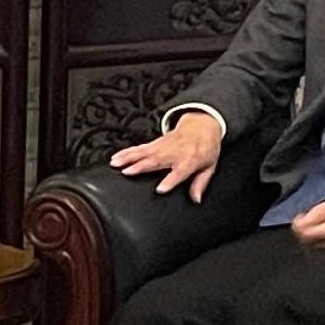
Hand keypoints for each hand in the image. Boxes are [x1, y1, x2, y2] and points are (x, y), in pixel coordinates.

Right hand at [110, 112, 224, 199]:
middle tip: (128, 172)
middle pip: (156, 160)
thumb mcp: (209, 167)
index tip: (160, 189)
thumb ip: (200, 183)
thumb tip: (196, 199)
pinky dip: (127, 152)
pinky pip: (139, 148)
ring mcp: (163, 147)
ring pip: (143, 152)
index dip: (170, 180)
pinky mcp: (156, 143)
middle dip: (141, 166)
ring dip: (128, 157)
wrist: (202, 126)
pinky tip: (116, 157)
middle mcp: (174, 153)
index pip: (179, 172)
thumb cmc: (206, 148)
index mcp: (189, 160)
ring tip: (116, 164)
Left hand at [289, 191, 324, 249]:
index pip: (309, 236)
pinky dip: (322, 240)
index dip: (298, 228)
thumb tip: (302, 222)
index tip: (298, 220)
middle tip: (306, 221)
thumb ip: (320, 211)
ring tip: (317, 224)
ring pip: (318, 248)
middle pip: (311, 244)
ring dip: (312, 237)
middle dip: (304, 233)